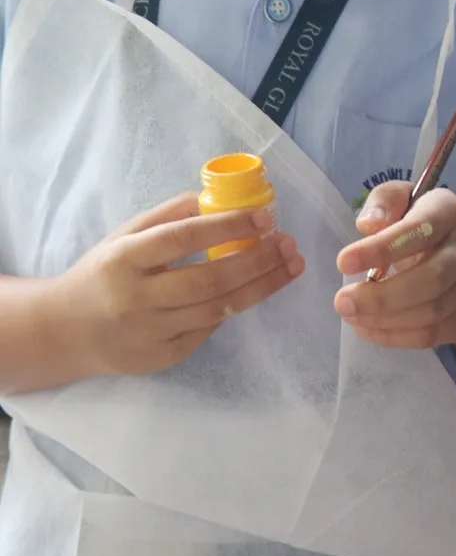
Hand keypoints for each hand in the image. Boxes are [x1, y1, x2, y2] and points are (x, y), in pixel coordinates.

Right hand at [52, 194, 303, 378]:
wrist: (65, 330)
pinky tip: (254, 290)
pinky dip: (232, 309)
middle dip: (257, 261)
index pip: (182, 239)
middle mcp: (136, 298)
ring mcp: (148, 333)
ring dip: (260, 286)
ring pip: (216, 310)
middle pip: (208, 280)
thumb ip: (169, 214)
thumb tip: (218, 197)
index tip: (265, 218)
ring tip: (290, 265)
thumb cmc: (104, 272)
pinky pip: (206, 332)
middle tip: (289, 244)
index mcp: (125, 259)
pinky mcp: (160, 358)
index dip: (227, 226)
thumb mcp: (126, 235)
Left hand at [334, 184, 455, 350]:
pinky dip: (394, 337)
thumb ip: (384, 203)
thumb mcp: (403, 200)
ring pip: (431, 311)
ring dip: (384, 319)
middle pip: (431, 279)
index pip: (418, 231)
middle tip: (342, 301)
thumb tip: (368, 225)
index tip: (343, 262)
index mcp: (448, 213)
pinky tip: (366, 328)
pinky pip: (430, 335)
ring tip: (350, 314)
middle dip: (382, 296)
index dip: (381, 248)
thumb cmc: (421, 226)